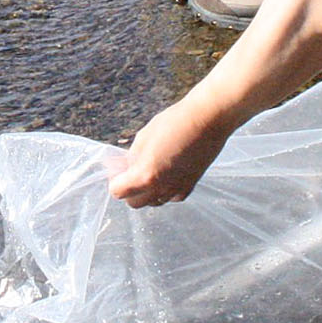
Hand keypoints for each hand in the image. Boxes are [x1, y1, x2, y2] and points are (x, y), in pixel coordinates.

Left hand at [108, 97, 231, 207]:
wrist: (207, 120)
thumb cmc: (174, 122)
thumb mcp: (143, 137)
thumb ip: (131, 158)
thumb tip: (122, 167)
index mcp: (145, 175)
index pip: (118, 192)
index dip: (114, 180)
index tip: (116, 168)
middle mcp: (161, 188)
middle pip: (134, 203)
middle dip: (128, 189)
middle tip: (129, 170)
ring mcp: (177, 189)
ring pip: (153, 202)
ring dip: (146, 191)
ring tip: (149, 169)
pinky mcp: (191, 186)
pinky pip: (171, 197)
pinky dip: (164, 190)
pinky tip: (166, 174)